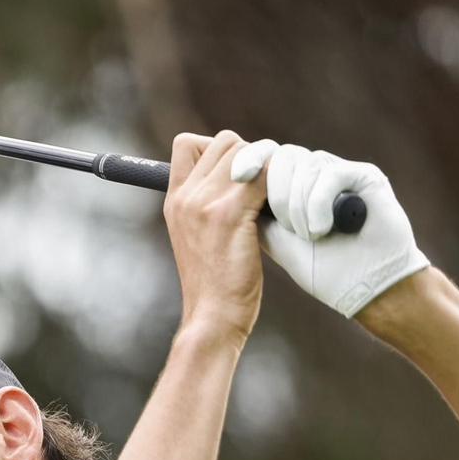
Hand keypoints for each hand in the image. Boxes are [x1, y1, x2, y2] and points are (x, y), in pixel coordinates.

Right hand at [163, 130, 270, 341]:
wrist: (212, 318)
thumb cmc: (215, 283)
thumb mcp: (200, 237)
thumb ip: (211, 205)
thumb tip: (247, 176)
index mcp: (174, 200)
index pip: (187, 143)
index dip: (218, 150)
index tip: (238, 175)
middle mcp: (184, 197)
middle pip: (225, 141)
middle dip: (253, 155)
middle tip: (266, 188)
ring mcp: (203, 204)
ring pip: (247, 152)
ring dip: (270, 167)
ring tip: (276, 198)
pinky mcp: (228, 215)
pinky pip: (263, 175)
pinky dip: (280, 184)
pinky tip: (285, 209)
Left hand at [229, 142, 428, 317]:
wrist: (364, 290)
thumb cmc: (322, 270)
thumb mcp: (275, 240)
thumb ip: (252, 212)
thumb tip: (224, 187)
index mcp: (293, 184)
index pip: (264, 154)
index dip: (248, 158)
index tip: (237, 177)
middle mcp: (316, 173)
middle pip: (281, 155)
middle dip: (275, 192)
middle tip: (287, 229)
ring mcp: (341, 172)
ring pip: (304, 164)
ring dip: (298, 205)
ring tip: (310, 235)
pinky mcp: (366, 177)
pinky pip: (329, 174)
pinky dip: (319, 204)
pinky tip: (322, 230)